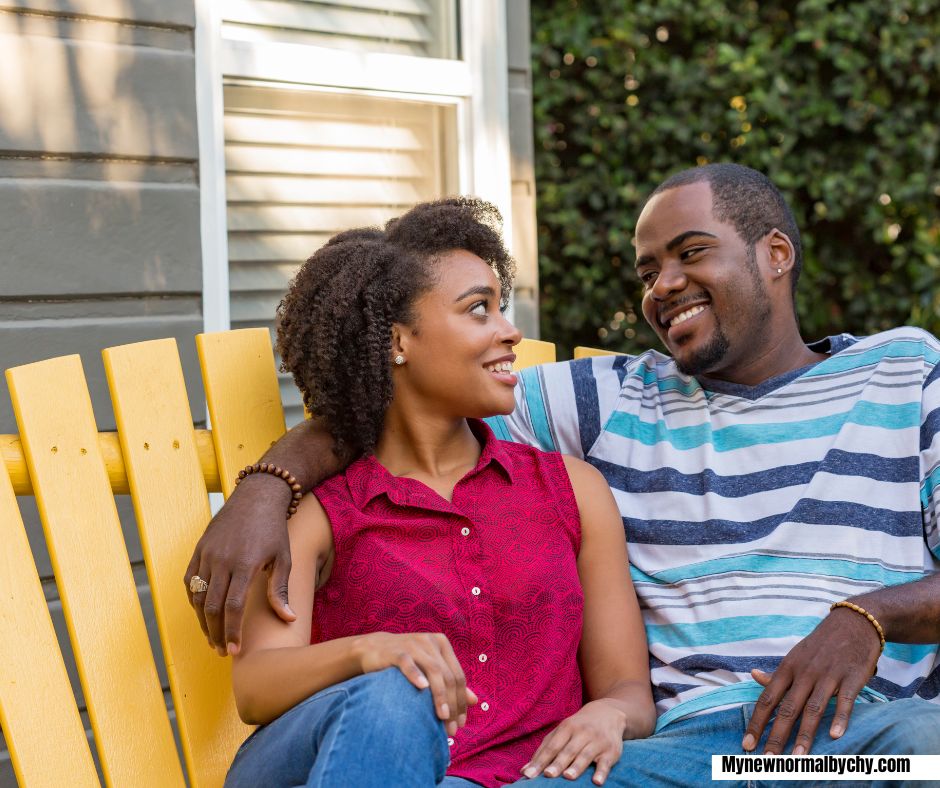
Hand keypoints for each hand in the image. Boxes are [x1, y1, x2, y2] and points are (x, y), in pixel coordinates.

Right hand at [185, 474, 295, 654]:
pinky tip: (203, 613)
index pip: (233, 607)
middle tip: (222, 650)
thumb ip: (280, 590)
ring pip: (198, 596)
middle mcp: (222, 559)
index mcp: (245, 563)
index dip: (231, 631)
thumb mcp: (283, 558)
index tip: (234, 649)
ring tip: (212, 637)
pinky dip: (194, 600)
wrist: (256, 497)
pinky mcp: (199, 549)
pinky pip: (191, 581)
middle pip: (212, 606)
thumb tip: (288, 619)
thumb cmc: (274, 529)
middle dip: (215, 633)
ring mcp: (207, 553)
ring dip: (203, 621)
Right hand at [354, 632, 476, 735]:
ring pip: (433, 670)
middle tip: (451, 728)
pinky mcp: (395, 651)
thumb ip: (451, 682)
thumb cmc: (407, 661)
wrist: (374, 648)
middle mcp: (430, 642)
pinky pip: (408, 663)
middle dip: (453, 704)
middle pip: (448, 676)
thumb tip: (475, 701)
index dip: (462, 701)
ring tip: (442, 716)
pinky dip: (416, 675)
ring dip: (440, 695)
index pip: (458, 676)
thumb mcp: (431, 667)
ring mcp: (413, 644)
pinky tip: (422, 688)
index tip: (461, 724)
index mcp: (442, 644)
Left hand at [522, 700, 627, 784]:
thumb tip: (525, 771)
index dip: (540, 761)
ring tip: (568, 777)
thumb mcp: (561, 732)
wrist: (608, 713)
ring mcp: (597, 741)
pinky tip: (597, 782)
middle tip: (548, 775)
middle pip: (568, 750)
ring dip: (577, 766)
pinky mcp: (611, 751)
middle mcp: (582, 733)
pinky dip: (602, 772)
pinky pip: (606, 763)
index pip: (551, 746)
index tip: (530, 774)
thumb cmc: (578, 727)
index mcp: (567, 728)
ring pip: (586, 755)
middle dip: (558, 763)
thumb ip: (544, 751)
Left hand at [742, 608, 881, 754]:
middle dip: (776, 736)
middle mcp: (804, 673)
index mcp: (788, 669)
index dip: (756, 722)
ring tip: (797, 758)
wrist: (853, 623)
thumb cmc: (820, 645)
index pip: (767, 699)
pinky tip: (835, 736)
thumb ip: (777, 673)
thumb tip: (753, 676)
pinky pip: (845, 700)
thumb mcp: (795, 655)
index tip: (747, 744)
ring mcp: (828, 675)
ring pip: (814, 708)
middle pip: (787, 708)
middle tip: (768, 760)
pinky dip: (840, 717)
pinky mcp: (852, 678)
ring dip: (805, 735)